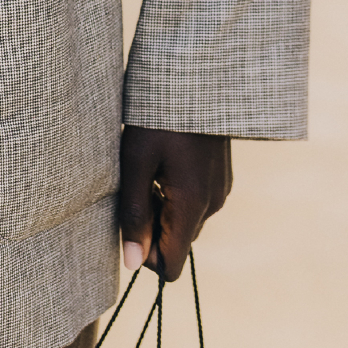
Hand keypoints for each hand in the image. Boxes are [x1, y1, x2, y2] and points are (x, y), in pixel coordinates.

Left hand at [118, 125, 230, 278]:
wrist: (197, 81)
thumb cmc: (157, 119)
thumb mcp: (135, 163)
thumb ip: (134, 214)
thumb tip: (131, 263)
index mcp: (192, 206)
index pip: (172, 266)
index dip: (144, 257)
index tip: (127, 225)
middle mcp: (212, 206)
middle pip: (175, 244)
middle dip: (149, 229)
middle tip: (134, 186)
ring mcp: (219, 192)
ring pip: (183, 223)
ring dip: (160, 209)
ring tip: (147, 170)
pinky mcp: (220, 179)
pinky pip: (193, 204)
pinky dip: (173, 195)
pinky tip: (161, 164)